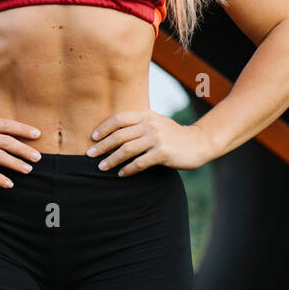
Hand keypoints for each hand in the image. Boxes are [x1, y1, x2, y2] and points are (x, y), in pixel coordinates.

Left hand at [86, 110, 216, 175]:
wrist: (199, 143)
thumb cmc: (173, 135)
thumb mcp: (156, 123)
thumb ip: (139, 124)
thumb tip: (114, 133)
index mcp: (146, 115)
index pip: (119, 119)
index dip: (103, 128)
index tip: (93, 138)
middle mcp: (150, 124)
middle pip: (119, 135)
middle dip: (102, 146)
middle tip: (89, 155)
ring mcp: (157, 138)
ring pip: (127, 150)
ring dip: (111, 160)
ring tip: (101, 168)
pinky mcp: (163, 153)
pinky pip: (140, 162)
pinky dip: (128, 169)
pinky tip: (121, 174)